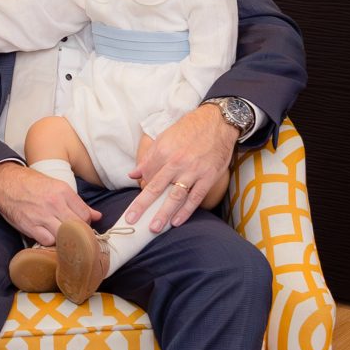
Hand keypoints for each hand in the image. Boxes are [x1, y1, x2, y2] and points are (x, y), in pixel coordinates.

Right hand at [0, 160, 97, 245]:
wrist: (5, 182)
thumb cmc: (31, 184)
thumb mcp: (57, 186)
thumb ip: (77, 203)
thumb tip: (98, 216)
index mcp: (63, 191)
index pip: (85, 215)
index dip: (86, 223)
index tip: (81, 225)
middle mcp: (54, 203)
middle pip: (77, 227)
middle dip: (78, 233)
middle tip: (74, 234)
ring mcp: (41, 216)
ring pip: (64, 236)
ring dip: (64, 239)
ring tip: (61, 236)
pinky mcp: (30, 226)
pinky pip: (47, 241)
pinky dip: (49, 241)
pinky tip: (47, 236)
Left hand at [128, 106, 235, 232]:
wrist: (218, 122)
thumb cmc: (189, 129)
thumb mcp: (165, 137)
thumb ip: (149, 158)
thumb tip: (133, 174)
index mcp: (163, 151)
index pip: (147, 175)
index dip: (141, 189)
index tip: (138, 201)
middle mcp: (176, 162)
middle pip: (156, 188)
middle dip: (142, 206)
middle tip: (132, 220)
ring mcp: (193, 171)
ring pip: (175, 196)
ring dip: (164, 213)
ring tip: (154, 228)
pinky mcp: (208, 177)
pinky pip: (195, 197)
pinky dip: (186, 211)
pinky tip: (176, 222)